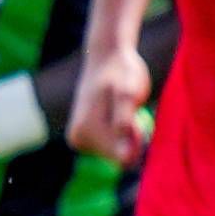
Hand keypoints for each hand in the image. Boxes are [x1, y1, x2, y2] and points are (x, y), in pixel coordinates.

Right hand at [68, 43, 151, 166]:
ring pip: (117, 152)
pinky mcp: (85, 137)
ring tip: (122, 109)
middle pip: (119, 158)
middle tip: (131, 110)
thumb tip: (124, 156)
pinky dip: (122, 134)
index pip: (123, 157)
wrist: (108, 57)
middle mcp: (77, 138)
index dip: (137, 140)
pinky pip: (113, 146)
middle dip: (131, 139)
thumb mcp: (129, 94)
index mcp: (85, 131)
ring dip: (127, 135)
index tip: (134, 115)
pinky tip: (117, 113)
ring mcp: (79, 138)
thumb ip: (125, 123)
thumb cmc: (122, 73)